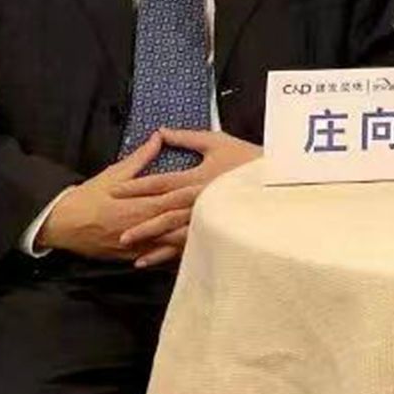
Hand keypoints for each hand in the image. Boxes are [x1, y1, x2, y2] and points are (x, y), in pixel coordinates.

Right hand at [36, 134, 205, 261]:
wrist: (63, 224)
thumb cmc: (89, 197)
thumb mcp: (114, 174)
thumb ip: (141, 158)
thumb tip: (159, 136)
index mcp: (138, 204)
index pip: (173, 199)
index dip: (195, 194)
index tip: (217, 188)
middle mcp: (141, 226)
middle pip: (177, 223)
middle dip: (201, 219)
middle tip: (228, 213)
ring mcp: (138, 244)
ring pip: (171, 244)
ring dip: (193, 239)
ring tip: (218, 235)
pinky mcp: (134, 256)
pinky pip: (159, 258)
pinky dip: (176, 257)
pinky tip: (196, 255)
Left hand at [112, 129, 262, 267]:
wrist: (279, 179)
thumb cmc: (248, 159)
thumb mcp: (218, 142)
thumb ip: (188, 138)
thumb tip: (161, 131)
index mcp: (196, 177)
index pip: (160, 183)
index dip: (136, 188)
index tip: (115, 193)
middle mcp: (199, 199)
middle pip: (163, 212)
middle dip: (139, 222)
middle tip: (117, 233)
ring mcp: (208, 217)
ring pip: (175, 232)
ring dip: (153, 242)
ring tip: (132, 251)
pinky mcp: (218, 229)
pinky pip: (192, 244)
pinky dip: (173, 254)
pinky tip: (158, 262)